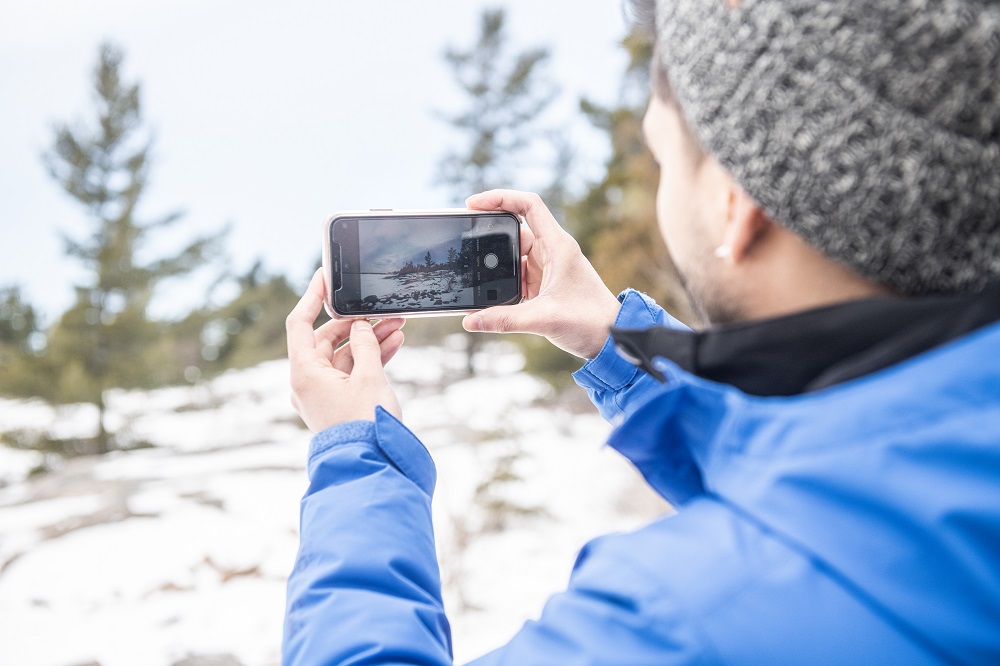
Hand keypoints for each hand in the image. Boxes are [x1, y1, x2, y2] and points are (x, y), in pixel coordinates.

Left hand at [286, 269, 404, 431]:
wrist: (371, 467)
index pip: (299, 323)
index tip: (325, 276)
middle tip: (382, 311)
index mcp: (304, 372)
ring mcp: (322, 394)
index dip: (311, 297)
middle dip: (356, 323)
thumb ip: (365, 344)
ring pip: (344, 356)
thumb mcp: (369, 377)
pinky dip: (370, 358)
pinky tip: (394, 344)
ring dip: (368, 340)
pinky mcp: (338, 403)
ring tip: (397, 326)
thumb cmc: (366, 425)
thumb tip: (358, 327)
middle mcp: (307, 382)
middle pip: (326, 339)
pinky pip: (352, 372)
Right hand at [462, 190, 620, 358]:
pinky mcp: (543, 285)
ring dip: (494, 265)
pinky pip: (516, 276)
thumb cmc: (590, 322)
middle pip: (514, 230)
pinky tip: (486, 294)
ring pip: (512, 256)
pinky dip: (500, 282)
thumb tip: (470, 320)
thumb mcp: (544, 319)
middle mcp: (552, 251)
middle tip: (463, 241)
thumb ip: (505, 319)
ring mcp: (547, 268)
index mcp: (558, 246)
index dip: (500, 198)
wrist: (611, 340)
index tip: (473, 204)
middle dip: (489, 235)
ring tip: (471, 273)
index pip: (528, 205)